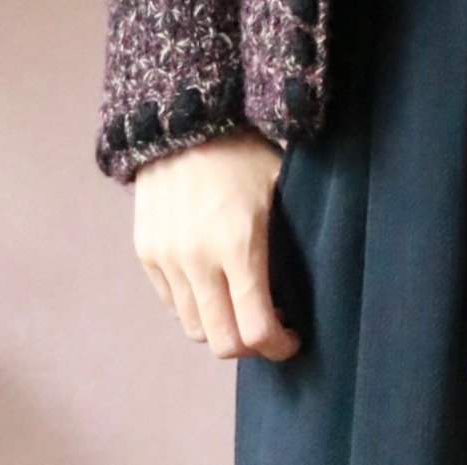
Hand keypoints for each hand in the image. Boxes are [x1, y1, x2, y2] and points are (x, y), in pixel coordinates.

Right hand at [133, 126, 300, 361]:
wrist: (182, 119)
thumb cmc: (243, 148)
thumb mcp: (281, 183)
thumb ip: (291, 231)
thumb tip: (319, 268)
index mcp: (240, 243)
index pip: (256, 326)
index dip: (278, 345)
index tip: (292, 339)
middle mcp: (199, 260)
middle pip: (222, 342)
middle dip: (250, 347)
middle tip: (268, 330)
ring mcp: (168, 259)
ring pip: (194, 326)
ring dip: (221, 327)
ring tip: (241, 306)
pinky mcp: (147, 253)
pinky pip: (172, 302)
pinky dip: (195, 305)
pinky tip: (215, 285)